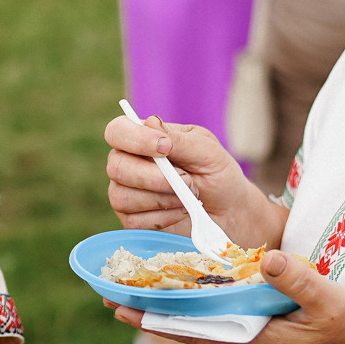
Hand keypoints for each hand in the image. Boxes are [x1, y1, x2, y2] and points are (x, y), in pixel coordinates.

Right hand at [103, 113, 278, 248]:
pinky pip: (134, 221)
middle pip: (116, 166)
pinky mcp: (132, 221)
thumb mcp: (207, 151)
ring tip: (189, 197)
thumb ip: (180, 140)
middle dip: (154, 177)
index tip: (163, 148)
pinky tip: (180, 211)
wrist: (228, 210)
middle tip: (187, 180)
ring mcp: (127, 193)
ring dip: (162, 199)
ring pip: (122, 196)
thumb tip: (150, 122)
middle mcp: (128, 164)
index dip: (134, 139)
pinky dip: (163, 217)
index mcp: (143, 139)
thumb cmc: (217, 173)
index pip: (117, 131)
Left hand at [110, 248, 344, 343]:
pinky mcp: (266, 331)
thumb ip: (300, 280)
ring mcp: (256, 340)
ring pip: (203, 323)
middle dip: (152, 312)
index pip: (194, 330)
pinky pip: (222, 319)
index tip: (120, 306)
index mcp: (256, 341)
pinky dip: (198, 305)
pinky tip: (186, 290)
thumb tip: (269, 259)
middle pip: (189, 328)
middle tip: (110, 293)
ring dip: (171, 308)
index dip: (157, 317)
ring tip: (135, 290)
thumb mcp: (332, 300)